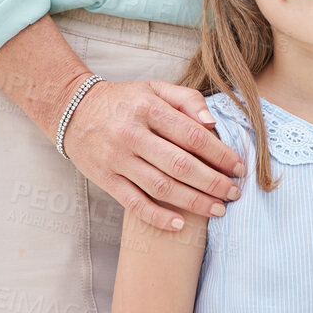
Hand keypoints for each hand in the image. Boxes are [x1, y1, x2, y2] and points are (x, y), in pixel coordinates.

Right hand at [61, 78, 245, 230]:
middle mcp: (132, 134)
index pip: (193, 135)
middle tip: (234, 192)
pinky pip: (135, 203)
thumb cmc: (124, 100)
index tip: (239, 167)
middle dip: (213, 182)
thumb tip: (212, 123)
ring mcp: (117, 159)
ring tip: (218, 209)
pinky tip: (181, 224)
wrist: (73, 110)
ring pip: (161, 187)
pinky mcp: (106, 179)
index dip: (220, 154)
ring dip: (194, 201)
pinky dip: (158, 216)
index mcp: (148, 109)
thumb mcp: (155, 88)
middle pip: (181, 165)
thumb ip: (187, 100)